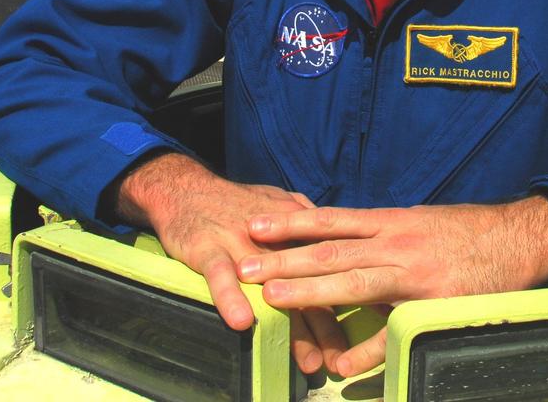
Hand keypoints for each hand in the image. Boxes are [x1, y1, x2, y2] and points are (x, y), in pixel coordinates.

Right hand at [114, 152, 342, 372]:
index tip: (361, 330)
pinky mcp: (208, 247)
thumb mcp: (279, 202)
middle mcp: (274, 236)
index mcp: (296, 226)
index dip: (347, 298)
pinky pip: (221, 275)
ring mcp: (241, 242)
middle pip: (307, 283)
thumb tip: (338, 239)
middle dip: (326, 325)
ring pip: (272, 286)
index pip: (328, 265)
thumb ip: (307, 221)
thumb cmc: (236, 202)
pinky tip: (242, 322)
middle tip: (340, 359)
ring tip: (308, 359)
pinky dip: (231, 297)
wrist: (186, 187)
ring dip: (292, 325)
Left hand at [236, 196, 547, 375]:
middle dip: (286, 259)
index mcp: (391, 221)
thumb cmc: (468, 233)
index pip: (330, 219)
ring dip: (311, 291)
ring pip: (354, 280)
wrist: (521, 237)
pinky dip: (367, 348)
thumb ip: (383, 236)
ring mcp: (414, 270)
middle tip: (245, 267)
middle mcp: (396, 240)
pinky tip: (339, 364)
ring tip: (274, 300)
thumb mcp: (421, 225)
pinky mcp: (435, 299)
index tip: (255, 225)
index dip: (291, 222)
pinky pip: (394, 328)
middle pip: (331, 248)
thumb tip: (347, 247)